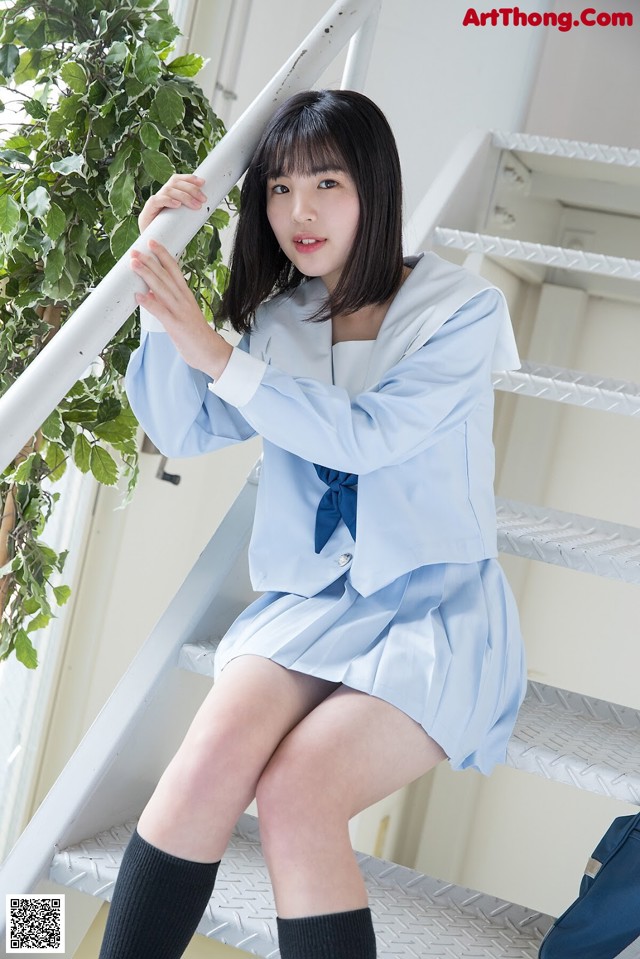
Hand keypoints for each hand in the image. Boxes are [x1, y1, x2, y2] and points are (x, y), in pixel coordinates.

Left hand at [131, 239, 231, 379]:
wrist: (212, 353)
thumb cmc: (197, 336)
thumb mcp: (182, 314)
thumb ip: (167, 303)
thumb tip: (150, 293)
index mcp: (186, 296)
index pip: (174, 270)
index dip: (163, 255)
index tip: (152, 243)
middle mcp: (183, 300)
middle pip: (165, 276)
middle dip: (150, 261)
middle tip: (136, 250)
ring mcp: (180, 312)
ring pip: (162, 289)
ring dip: (147, 275)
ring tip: (134, 264)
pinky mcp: (176, 326)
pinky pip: (160, 312)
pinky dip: (149, 303)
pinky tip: (138, 295)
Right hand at [138, 173, 207, 232]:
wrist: (154, 248)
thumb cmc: (169, 233)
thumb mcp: (182, 220)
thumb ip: (189, 212)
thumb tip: (206, 207)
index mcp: (168, 195)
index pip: (176, 180)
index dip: (189, 178)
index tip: (203, 182)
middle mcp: (160, 196)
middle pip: (174, 183)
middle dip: (191, 189)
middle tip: (203, 199)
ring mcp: (153, 203)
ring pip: (168, 190)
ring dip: (184, 196)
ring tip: (196, 206)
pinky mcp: (147, 212)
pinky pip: (156, 201)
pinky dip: (168, 200)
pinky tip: (177, 205)